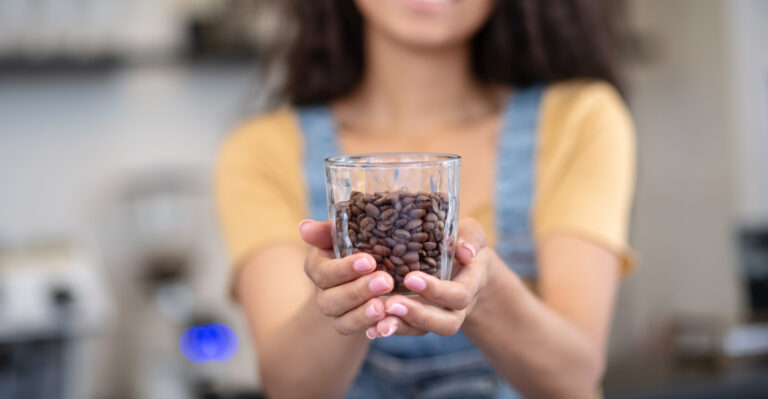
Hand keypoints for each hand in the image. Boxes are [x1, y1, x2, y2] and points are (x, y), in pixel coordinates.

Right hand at [299, 220, 394, 337]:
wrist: (366, 273)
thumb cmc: (355, 245)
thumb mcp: (343, 235)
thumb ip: (327, 231)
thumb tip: (304, 227)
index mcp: (318, 266)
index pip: (323, 271)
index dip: (344, 269)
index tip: (369, 262)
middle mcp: (323, 292)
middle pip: (331, 299)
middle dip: (358, 291)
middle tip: (385, 281)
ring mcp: (336, 312)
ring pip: (342, 320)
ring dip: (363, 313)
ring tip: (384, 306)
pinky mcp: (349, 326)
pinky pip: (356, 332)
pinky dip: (371, 328)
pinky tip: (388, 320)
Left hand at [368, 218, 491, 337]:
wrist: (464, 264)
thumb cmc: (463, 242)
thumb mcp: (471, 233)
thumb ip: (470, 237)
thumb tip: (464, 250)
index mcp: (472, 283)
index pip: (459, 295)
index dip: (437, 291)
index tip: (410, 278)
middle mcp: (458, 307)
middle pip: (446, 323)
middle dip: (418, 315)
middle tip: (390, 304)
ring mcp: (440, 315)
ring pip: (424, 331)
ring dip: (401, 327)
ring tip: (378, 321)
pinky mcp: (421, 319)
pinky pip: (409, 330)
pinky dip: (391, 328)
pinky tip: (370, 328)